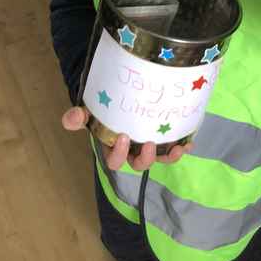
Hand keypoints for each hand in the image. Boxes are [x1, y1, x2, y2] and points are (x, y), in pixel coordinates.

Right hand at [61, 106, 192, 170]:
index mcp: (112, 147)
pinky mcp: (162, 139)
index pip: (114, 161)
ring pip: (158, 159)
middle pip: (138, 165)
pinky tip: (188, 142)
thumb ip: (79, 116)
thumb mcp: (90, 110)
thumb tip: (72, 117)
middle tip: (149, 144)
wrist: (117, 96)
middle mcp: (131, 151)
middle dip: (145, 159)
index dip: (118, 154)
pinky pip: (172, 148)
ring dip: (168, 157)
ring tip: (176, 149)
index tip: (123, 136)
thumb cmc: (103, 106)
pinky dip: (181, 147)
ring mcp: (148, 146)